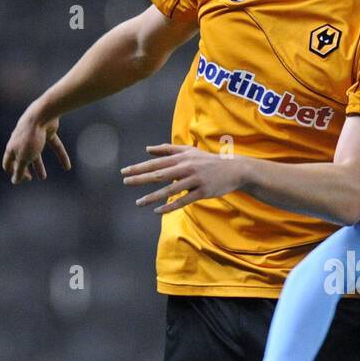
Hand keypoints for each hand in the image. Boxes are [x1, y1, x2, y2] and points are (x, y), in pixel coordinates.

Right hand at [3, 112, 70, 183]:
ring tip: (43, 178)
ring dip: (39, 166)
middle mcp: (21, 142)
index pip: (8, 163)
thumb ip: (19, 170)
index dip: (13, 173)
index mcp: (12, 148)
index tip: (24, 179)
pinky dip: (61, 156)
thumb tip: (15, 181)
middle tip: (30, 178)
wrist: (41, 116)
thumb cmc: (29, 138)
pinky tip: (67, 167)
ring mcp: (35, 137)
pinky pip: (54, 146)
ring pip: (36, 154)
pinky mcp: (48, 133)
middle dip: (24, 169)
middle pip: (21, 159)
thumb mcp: (23, 158)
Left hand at [121, 143, 243, 213]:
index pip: (156, 162)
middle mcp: (186, 167)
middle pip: (159, 174)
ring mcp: (195, 180)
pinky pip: (183, 200)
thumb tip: (147, 149)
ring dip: (152, 196)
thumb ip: (167, 150)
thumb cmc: (207, 161)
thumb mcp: (188, 151)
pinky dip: (170, 206)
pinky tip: (157, 211)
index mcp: (181, 158)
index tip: (125, 172)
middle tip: (125, 182)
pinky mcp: (202, 192)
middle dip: (141, 178)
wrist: (234, 169)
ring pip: (170, 189)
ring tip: (138, 202)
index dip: (140, 167)